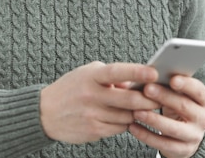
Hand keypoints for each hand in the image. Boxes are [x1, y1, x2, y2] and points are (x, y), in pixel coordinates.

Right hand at [39, 61, 159, 143]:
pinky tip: (123, 116)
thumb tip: (135, 82)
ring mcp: (92, 115)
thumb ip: (112, 76)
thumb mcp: (88, 73)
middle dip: (148, 99)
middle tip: (159, 97)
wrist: (45, 113)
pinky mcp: (93, 131)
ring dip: (138, 112)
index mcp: (91, 77)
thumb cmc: (71, 89)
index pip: (117, 72)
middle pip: (129, 100)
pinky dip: (126, 122)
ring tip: (140, 107)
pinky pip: (120, 128)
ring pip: (128, 116)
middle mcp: (91, 96)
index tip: (153, 73)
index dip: (136, 72)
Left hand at [129, 75, 204, 157]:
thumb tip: (151, 73)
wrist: (186, 136)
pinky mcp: (183, 150)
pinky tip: (132, 127)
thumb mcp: (180, 95)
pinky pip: (163, 144)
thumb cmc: (178, 107)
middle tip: (146, 89)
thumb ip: (171, 85)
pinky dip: (146, 135)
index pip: (198, 90)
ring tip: (136, 111)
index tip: (171, 79)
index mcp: (204, 101)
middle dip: (164, 97)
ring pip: (173, 128)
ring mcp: (194, 136)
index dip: (186, 84)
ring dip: (153, 119)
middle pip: (184, 106)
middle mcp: (203, 118)